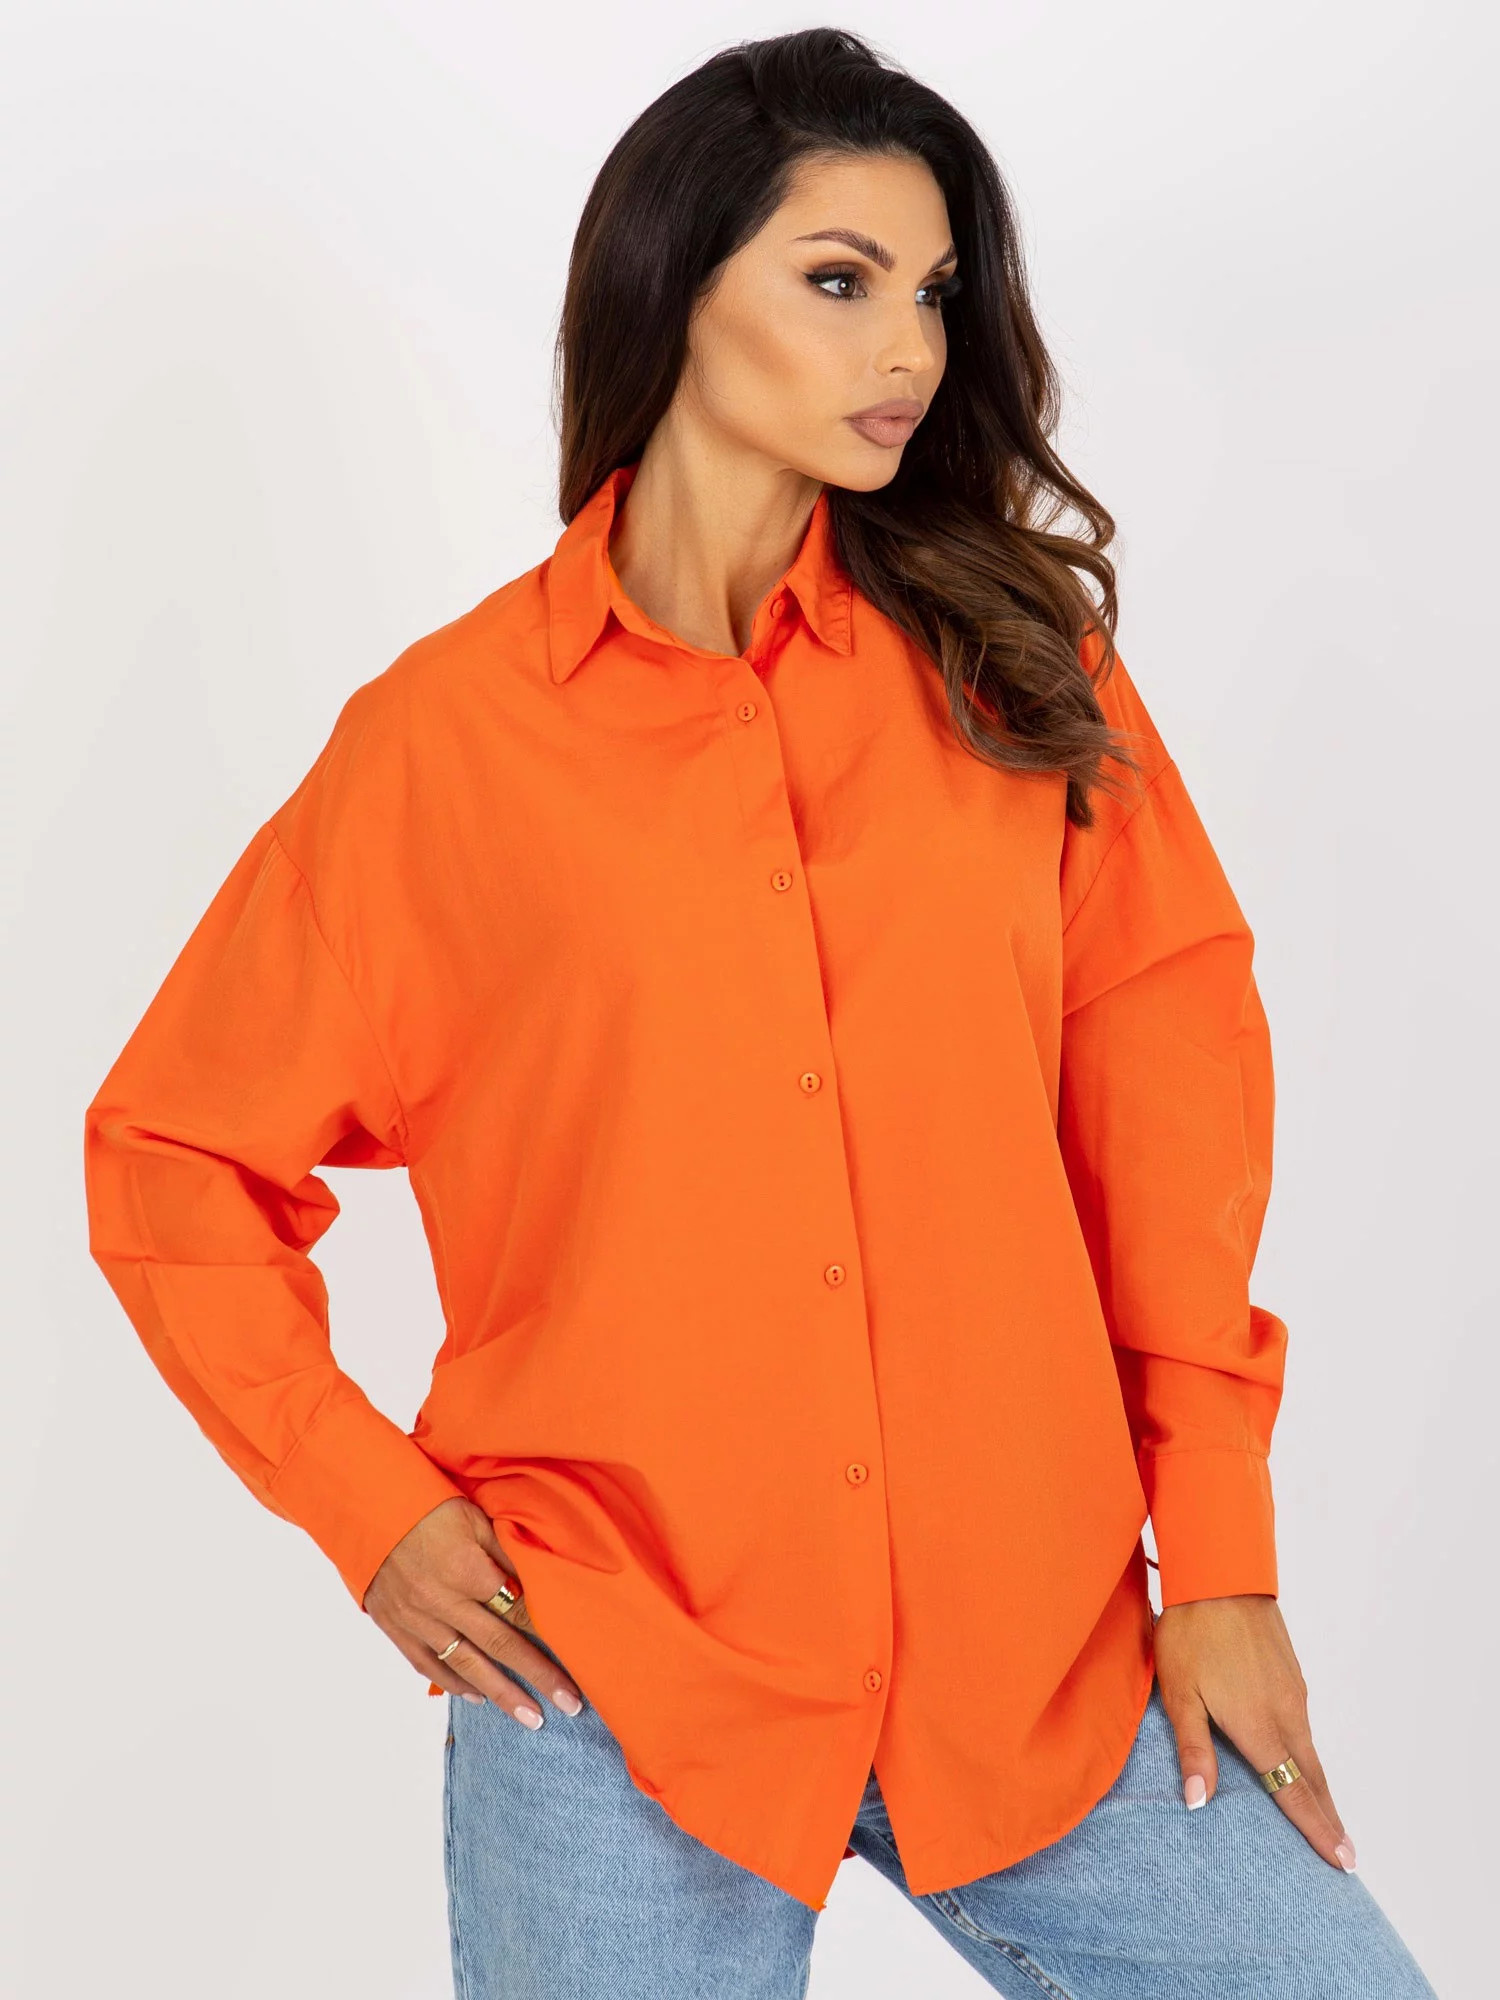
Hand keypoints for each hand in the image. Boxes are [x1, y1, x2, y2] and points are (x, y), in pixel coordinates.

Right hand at [363, 1496, 584, 1727]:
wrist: (367, 1509)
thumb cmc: (429, 1506)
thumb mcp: (474, 1519)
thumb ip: (504, 1553)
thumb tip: (534, 1585)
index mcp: (467, 1570)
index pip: (517, 1611)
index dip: (548, 1636)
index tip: (577, 1659)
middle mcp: (443, 1601)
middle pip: (499, 1645)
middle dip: (538, 1677)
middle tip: (570, 1706)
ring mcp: (417, 1619)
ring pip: (466, 1665)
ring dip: (501, 1694)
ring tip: (530, 1717)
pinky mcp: (395, 1626)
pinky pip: (427, 1664)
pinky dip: (453, 1683)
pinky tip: (477, 1697)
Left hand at [1152, 1593, 1355, 1871]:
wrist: (1219, 1574)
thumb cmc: (1190, 1634)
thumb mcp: (1179, 1694)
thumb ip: (1194, 1750)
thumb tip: (1199, 1803)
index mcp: (1258, 1727)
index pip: (1293, 1791)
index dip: (1316, 1828)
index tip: (1342, 1860)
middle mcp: (1285, 1714)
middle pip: (1313, 1777)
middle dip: (1328, 1817)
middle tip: (1347, 1855)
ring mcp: (1292, 1691)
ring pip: (1311, 1750)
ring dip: (1321, 1786)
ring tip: (1328, 1817)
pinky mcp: (1291, 1672)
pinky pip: (1305, 1725)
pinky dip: (1310, 1754)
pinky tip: (1303, 1761)